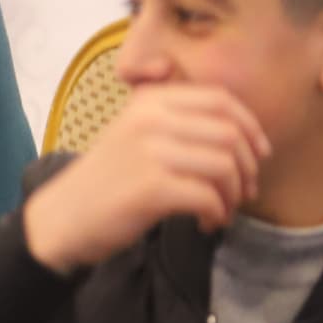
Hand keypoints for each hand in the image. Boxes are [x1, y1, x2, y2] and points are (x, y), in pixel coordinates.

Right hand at [20, 85, 271, 270]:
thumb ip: (176, 120)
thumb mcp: (135, 132)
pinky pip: (208, 196)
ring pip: (224, 165)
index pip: (220, 100)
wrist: (64, 217)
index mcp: (149, 101)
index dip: (250, 127)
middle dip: (247, 167)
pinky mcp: (151, 187)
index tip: (259, 154)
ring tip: (223, 210)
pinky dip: (217, 213)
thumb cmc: (108, 179)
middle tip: (244, 191)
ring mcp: (149, 152)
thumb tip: (241, 127)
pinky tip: (208, 223)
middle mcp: (149, 119)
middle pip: (229, 134)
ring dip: (234, 194)